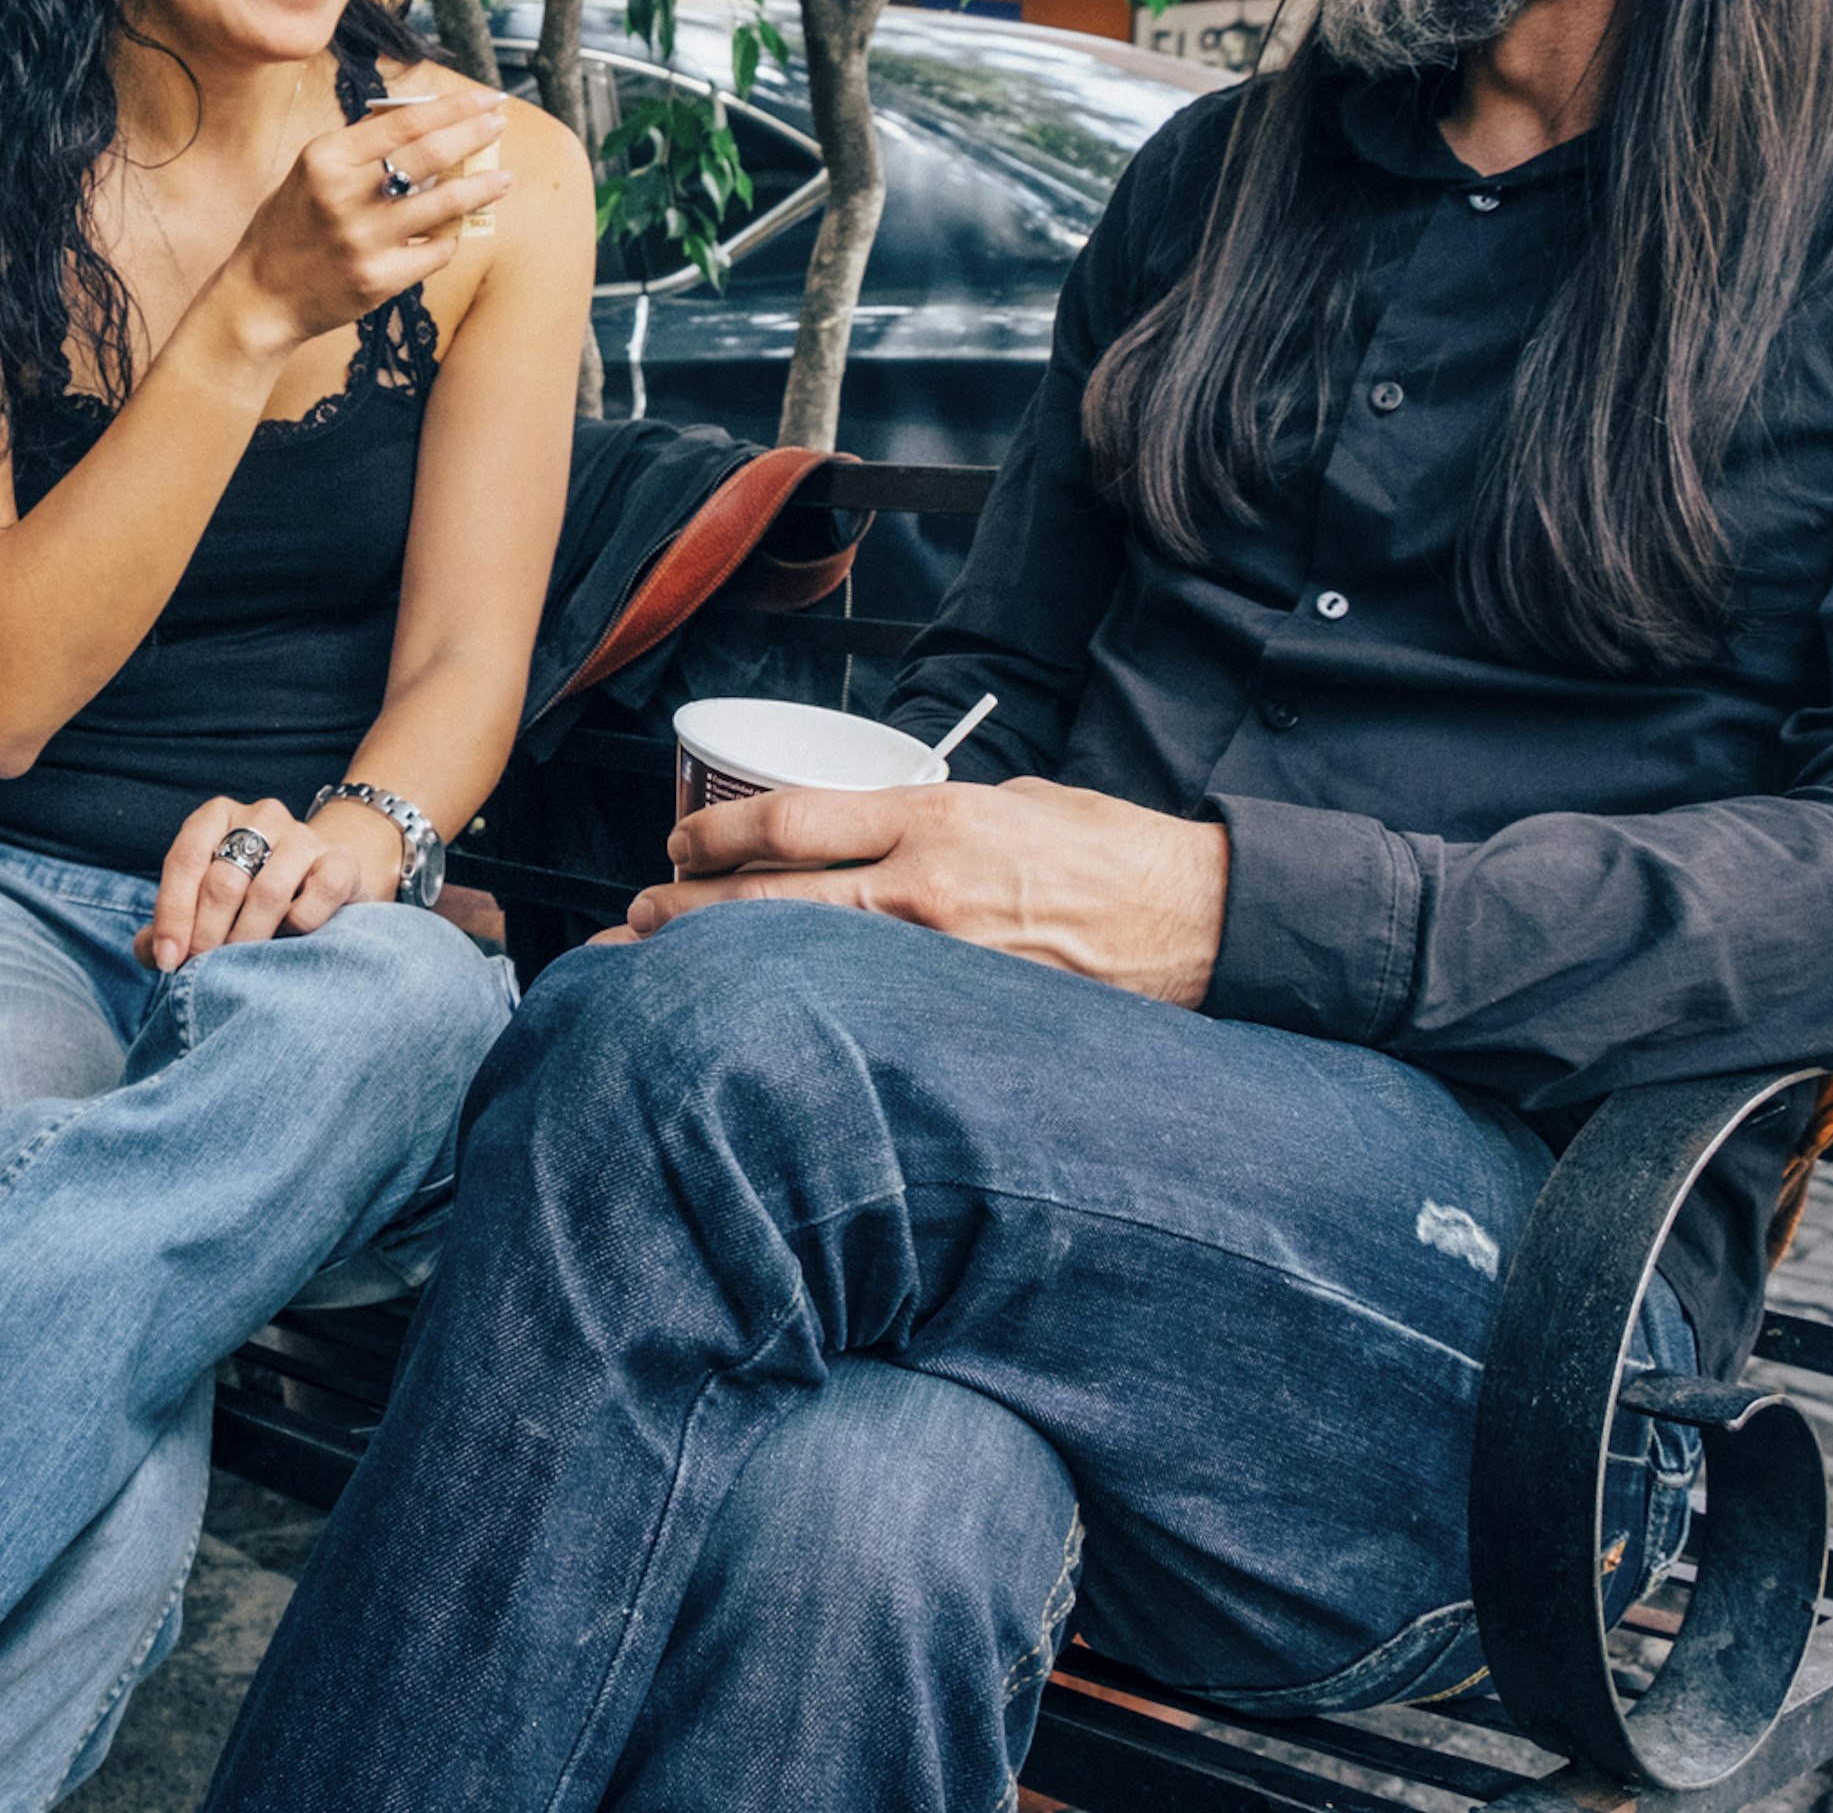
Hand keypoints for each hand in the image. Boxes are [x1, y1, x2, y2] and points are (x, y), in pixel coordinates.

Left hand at [138, 793, 403, 968]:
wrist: (322, 880)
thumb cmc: (248, 895)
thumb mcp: (204, 903)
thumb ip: (170, 926)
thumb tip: (153, 952)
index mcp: (216, 816)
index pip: (185, 859)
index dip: (173, 914)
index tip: (168, 961)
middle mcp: (261, 816)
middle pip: (223, 881)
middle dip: (206, 935)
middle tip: (203, 970)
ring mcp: (303, 835)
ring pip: (267, 892)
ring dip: (248, 937)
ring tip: (241, 963)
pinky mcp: (340, 861)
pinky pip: (318, 894)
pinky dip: (299, 924)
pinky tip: (291, 938)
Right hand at [216, 91, 512, 351]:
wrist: (262, 296)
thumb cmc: (290, 226)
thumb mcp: (312, 171)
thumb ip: (360, 146)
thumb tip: (424, 119)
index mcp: (326, 158)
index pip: (405, 122)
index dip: (454, 108)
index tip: (486, 99)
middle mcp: (344, 195)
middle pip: (430, 154)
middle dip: (475, 135)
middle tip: (499, 124)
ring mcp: (364, 240)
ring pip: (445, 204)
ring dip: (482, 188)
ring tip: (503, 178)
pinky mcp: (379, 279)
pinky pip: (435, 251)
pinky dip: (448, 237)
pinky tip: (452, 231)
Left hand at [623, 779, 1229, 1008]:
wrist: (1199, 919)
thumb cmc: (1109, 852)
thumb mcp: (1008, 801)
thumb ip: (925, 820)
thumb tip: (862, 838)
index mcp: (932, 817)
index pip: (788, 821)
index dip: (713, 833)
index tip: (677, 839)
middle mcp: (923, 887)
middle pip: (767, 902)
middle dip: (682, 912)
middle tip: (632, 919)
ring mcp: (940, 961)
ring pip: (801, 965)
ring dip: (724, 971)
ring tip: (661, 979)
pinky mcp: (963, 1015)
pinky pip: (862, 1016)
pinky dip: (804, 1018)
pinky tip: (764, 1032)